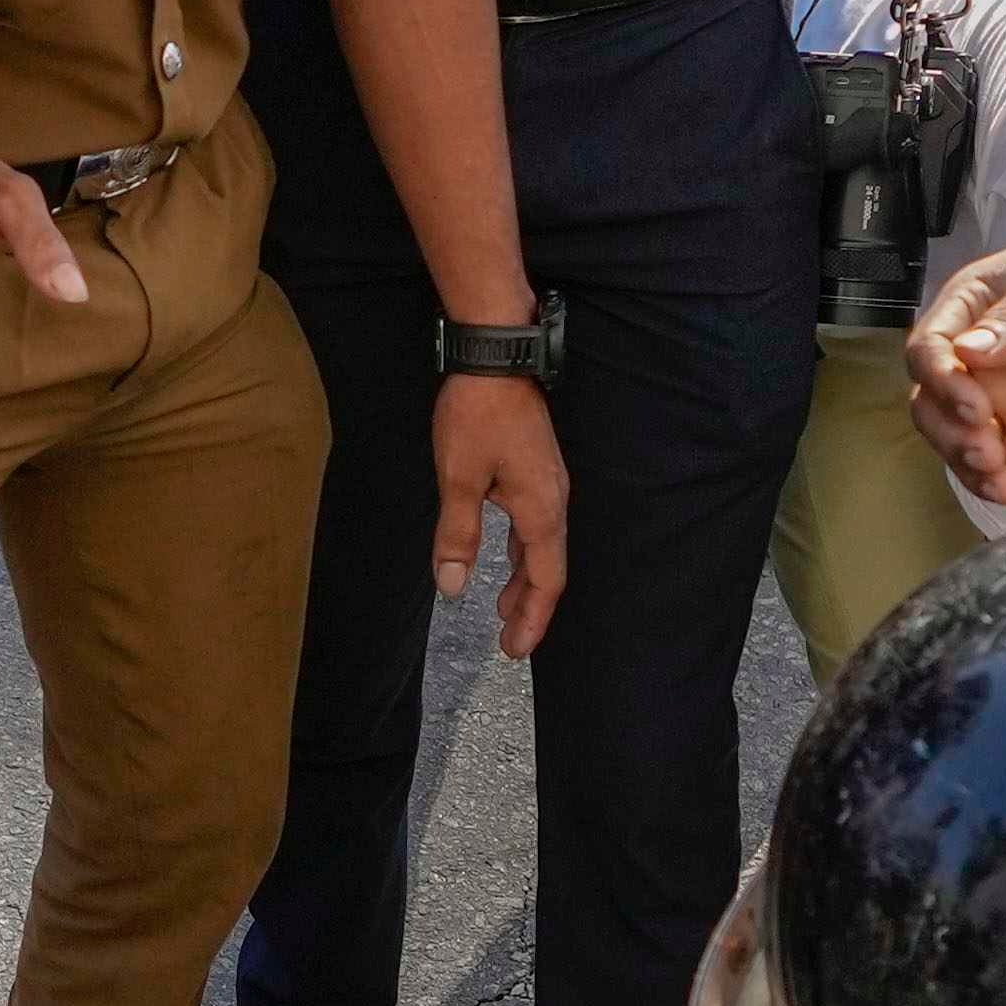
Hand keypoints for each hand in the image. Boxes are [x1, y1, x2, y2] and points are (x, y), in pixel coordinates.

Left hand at [432, 371, 572, 653]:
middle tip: (511, 640)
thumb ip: (457, 535)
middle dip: (530, 606)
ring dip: (525, 578)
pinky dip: (523, 550)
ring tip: (505, 606)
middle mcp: (553, 500)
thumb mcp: (458, 479)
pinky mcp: (537, 468)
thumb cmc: (477, 413)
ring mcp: (548, 482)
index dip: (532, 619)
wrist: (496, 355)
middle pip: (549, 567)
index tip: (516, 649)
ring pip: (542, 545)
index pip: (545, 579)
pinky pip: (536, 523)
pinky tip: (508, 554)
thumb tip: (452, 585)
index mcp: (540, 509)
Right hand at [909, 224, 1005, 506]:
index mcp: (969, 310)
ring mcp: (1001, 399)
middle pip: (934, 407)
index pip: (930, 350)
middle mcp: (975, 360)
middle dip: (954, 436)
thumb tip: (969, 352)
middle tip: (989, 451)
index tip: (973, 405)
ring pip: (965, 445)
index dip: (941, 382)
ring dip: (978, 471)